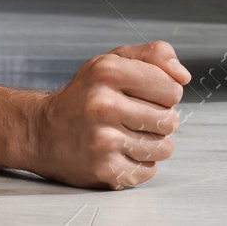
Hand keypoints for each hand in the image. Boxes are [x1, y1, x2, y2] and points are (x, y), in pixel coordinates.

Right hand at [33, 41, 189, 188]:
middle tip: (140, 116)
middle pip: (170, 120)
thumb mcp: (112, 60)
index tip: (150, 94)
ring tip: (134, 134)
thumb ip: (153, 56)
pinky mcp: (103, 170)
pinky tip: (123, 152)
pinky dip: (142, 163)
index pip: (172, 88)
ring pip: (164, 148)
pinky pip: (149, 171)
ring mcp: (103, 141)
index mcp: (108, 72)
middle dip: (162, 119)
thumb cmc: (84, 95)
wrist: (42, 132)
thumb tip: (184, 76)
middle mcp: (104, 105)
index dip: (166, 92)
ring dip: (156, 143)